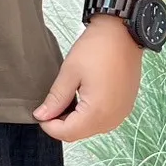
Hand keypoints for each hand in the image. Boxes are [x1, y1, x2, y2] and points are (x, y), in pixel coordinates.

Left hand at [33, 16, 142, 142]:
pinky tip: (82, 98)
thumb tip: (42, 115)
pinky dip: (90, 114)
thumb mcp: (70, 72)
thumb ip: (56, 98)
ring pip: (91, 128)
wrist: (123, 32)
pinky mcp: (126, 106)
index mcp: (98, 112)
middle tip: (50, 104)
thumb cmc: (97, 48)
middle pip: (80, 133)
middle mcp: (113, 118)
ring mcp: (122, 113)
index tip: (40, 112)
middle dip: (61, 124)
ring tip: (65, 99)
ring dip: (76, 120)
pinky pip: (104, 119)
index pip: (67, 133)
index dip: (49, 126)